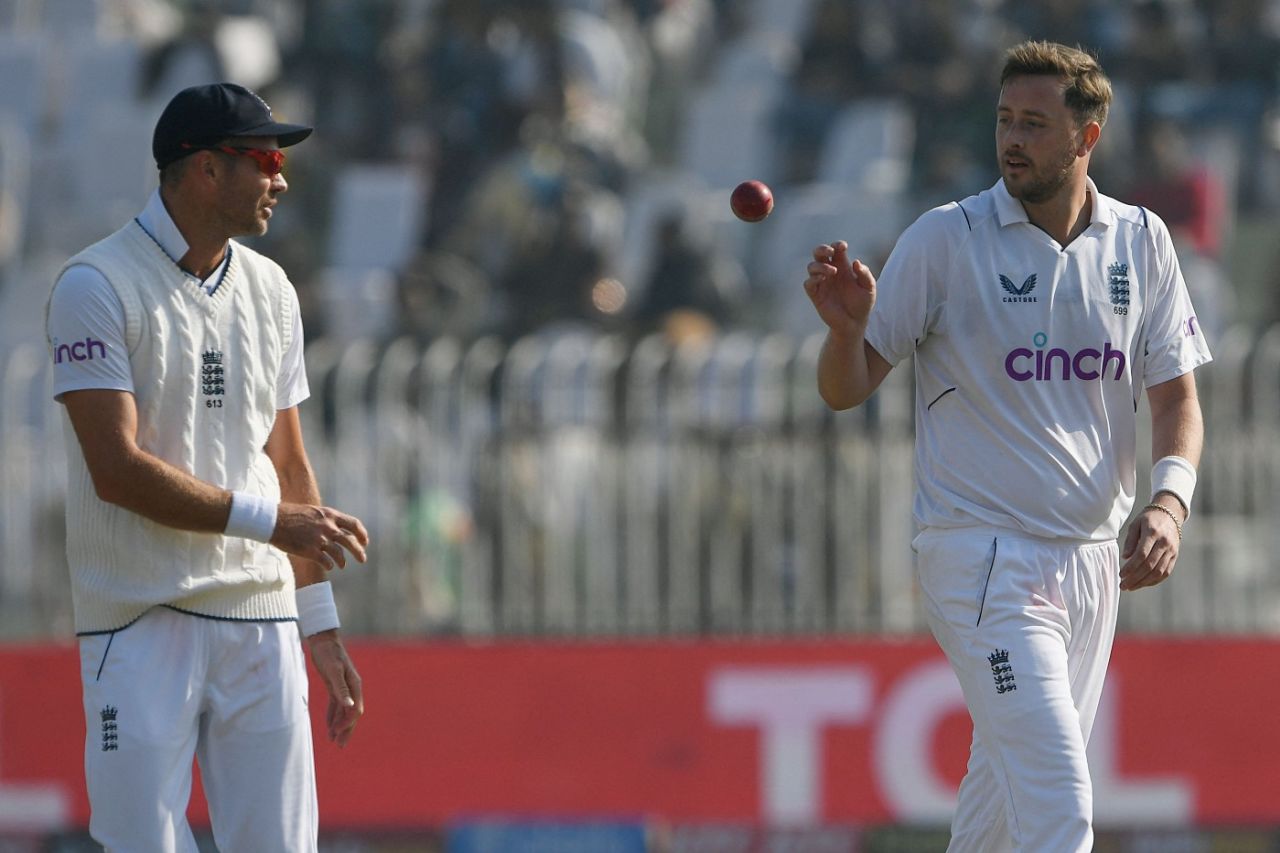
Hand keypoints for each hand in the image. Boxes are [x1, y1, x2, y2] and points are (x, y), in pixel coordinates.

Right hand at [272, 503, 368, 569]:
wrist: (272, 520)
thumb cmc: (289, 514)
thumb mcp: (313, 511)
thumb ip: (325, 520)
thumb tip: (335, 528)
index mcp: (330, 515)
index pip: (354, 524)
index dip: (362, 534)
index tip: (364, 542)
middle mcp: (328, 527)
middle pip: (351, 542)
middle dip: (359, 552)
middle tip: (362, 559)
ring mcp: (320, 539)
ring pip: (340, 554)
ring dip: (343, 561)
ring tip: (342, 565)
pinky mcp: (310, 551)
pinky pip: (326, 561)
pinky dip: (330, 565)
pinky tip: (329, 567)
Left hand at [307, 630, 362, 746]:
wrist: (323, 640)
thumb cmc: (329, 654)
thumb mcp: (334, 671)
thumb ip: (341, 689)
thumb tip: (350, 706)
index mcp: (354, 685)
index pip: (355, 710)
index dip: (347, 723)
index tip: (336, 733)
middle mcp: (352, 688)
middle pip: (352, 713)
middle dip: (346, 730)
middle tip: (340, 745)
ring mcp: (344, 687)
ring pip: (344, 711)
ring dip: (339, 725)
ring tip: (333, 740)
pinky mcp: (335, 685)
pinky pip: (336, 705)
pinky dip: (333, 716)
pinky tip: (329, 725)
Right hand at [804, 241, 875, 338]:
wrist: (854, 324)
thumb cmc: (862, 304)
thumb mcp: (869, 289)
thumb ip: (865, 275)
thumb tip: (855, 262)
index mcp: (843, 267)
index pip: (835, 250)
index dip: (837, 245)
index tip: (843, 247)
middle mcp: (830, 273)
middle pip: (818, 253)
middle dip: (822, 249)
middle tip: (831, 252)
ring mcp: (822, 284)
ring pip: (812, 266)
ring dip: (820, 265)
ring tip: (833, 271)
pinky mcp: (816, 295)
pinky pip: (808, 283)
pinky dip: (813, 279)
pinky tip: (823, 279)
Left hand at [1120, 503, 1182, 590]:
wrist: (1169, 514)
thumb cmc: (1147, 519)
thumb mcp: (1135, 524)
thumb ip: (1130, 541)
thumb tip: (1125, 557)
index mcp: (1153, 533)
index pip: (1142, 554)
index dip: (1131, 567)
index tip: (1121, 575)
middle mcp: (1164, 543)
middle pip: (1150, 565)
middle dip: (1135, 578)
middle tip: (1123, 586)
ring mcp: (1172, 550)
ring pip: (1159, 571)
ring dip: (1144, 582)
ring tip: (1130, 587)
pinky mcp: (1175, 556)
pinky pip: (1166, 572)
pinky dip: (1154, 580)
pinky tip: (1143, 584)